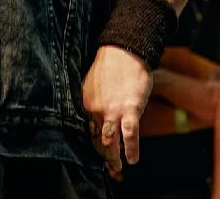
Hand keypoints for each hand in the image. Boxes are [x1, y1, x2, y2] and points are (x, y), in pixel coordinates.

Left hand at [82, 45, 151, 175]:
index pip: (86, 131)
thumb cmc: (112, 68)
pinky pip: (129, 133)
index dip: (91, 147)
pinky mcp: (130, 108)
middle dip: (101, 157)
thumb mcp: (95, 87)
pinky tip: (133, 159)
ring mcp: (112, 109)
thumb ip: (95, 105)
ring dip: (112, 157)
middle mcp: (95, 109)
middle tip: (108, 169)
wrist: (125, 50)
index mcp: (86, 103)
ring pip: (108, 140)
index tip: (97, 157)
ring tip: (117, 169)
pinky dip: (131, 149)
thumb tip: (99, 121)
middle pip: (95, 140)